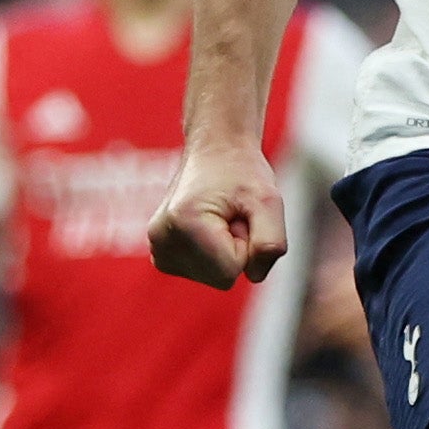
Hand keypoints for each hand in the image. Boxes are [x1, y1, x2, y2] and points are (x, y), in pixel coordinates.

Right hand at [148, 141, 286, 287]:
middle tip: (232, 216)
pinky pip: (203, 273)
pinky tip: (209, 226)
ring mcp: (157, 249)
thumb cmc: (243, 173)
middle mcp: (162, 241)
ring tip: (220, 218)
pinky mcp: (161, 255)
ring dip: (225, 251)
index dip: (247, 245)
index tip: (240, 216)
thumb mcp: (269, 201)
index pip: (232, 271)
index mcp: (185, 225)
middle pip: (221, 278)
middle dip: (236, 250)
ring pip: (213, 277)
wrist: (215, 151)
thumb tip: (254, 276)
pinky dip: (213, 255)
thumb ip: (270, 243)